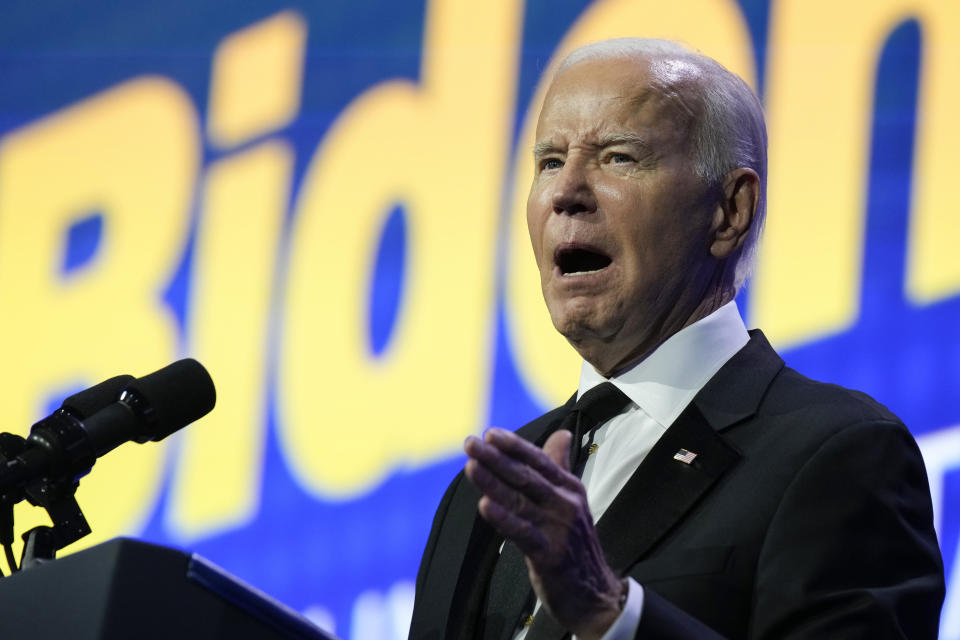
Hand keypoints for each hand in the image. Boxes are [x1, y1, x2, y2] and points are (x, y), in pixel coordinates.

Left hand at [464, 428, 623, 638]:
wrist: (596, 595)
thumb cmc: (576, 544)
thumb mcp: (572, 501)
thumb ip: (560, 467)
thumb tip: (562, 434)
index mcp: (570, 489)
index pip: (539, 461)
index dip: (515, 446)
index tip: (490, 433)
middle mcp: (565, 505)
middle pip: (526, 476)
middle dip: (496, 458)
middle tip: (470, 443)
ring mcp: (558, 529)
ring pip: (520, 501)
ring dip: (493, 483)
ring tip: (471, 467)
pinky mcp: (550, 555)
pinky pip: (522, 533)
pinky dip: (503, 519)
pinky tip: (485, 506)